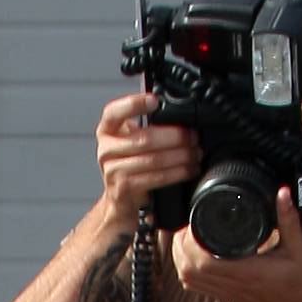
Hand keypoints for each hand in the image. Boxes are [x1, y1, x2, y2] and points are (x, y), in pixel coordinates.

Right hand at [92, 93, 199, 229]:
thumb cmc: (129, 166)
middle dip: (175, 137)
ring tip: (195, 154)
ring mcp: (113, 171)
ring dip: (180, 156)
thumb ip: (145, 126)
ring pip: (153, 159)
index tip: (155, 101)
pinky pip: (156, 178)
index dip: (134, 104)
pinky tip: (188, 169)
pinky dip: (177, 173)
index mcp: (107, 131)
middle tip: (193, 137)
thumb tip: (178, 116)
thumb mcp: (130, 141)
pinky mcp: (124, 189)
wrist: (119, 200)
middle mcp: (106, 149)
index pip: (114, 112)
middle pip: (144, 139)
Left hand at [171, 182, 301, 301]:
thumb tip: (282, 193)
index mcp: (246, 272)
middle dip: (180, 246)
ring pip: (188, 279)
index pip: (204, 261)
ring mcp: (225, 292)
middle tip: (186, 226)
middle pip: (189, 269)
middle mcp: (231, 284)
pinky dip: (186, 270)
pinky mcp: (224, 296)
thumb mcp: (298, 248)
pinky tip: (189, 257)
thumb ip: (289, 219)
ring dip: (180, 258)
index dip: (191, 242)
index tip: (193, 223)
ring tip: (184, 238)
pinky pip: (195, 286)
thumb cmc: (299, 283)